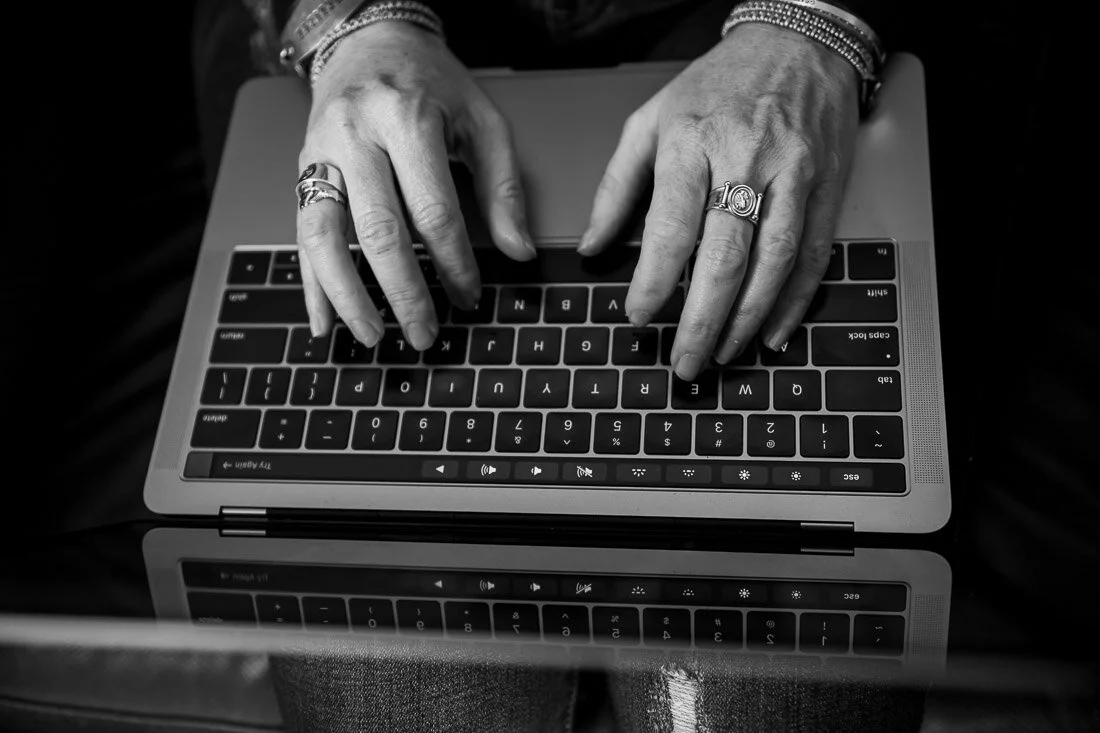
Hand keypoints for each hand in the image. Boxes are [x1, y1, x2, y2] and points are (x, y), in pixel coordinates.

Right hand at [297, 22, 535, 348]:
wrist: (368, 41)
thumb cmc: (431, 84)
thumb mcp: (482, 122)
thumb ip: (502, 188)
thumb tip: (519, 252)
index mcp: (406, 118)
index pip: (434, 210)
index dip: (454, 263)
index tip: (469, 297)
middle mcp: (355, 134)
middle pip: (378, 229)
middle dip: (404, 291)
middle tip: (425, 333)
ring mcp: (320, 153)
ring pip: (324, 235)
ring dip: (348, 295)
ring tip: (374, 336)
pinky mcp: (300, 170)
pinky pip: (300, 234)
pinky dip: (311, 285)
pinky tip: (324, 322)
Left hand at [580, 23, 858, 379]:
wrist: (797, 41)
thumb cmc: (718, 81)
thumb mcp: (651, 119)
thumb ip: (617, 186)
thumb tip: (593, 246)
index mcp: (693, 142)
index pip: (672, 227)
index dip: (654, 281)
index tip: (638, 317)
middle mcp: (746, 160)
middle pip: (725, 257)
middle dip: (702, 320)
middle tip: (683, 362)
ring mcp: (792, 175)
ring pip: (772, 263)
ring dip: (747, 320)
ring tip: (723, 355)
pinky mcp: (825, 187)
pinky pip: (813, 255)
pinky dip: (794, 302)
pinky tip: (773, 333)